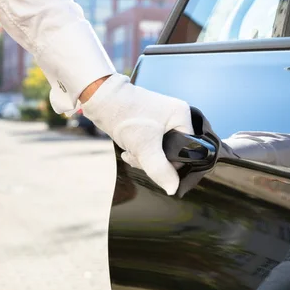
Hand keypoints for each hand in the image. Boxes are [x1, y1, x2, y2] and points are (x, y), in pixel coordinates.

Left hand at [81, 74, 193, 194]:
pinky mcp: (150, 124)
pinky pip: (151, 146)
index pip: (188, 149)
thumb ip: (161, 169)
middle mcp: (175, 117)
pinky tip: (128, 151)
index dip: (172, 162)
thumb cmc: (126, 115)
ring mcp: (162, 120)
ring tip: (131, 154)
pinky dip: (140, 152)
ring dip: (144, 158)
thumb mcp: (145, 145)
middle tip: (139, 158)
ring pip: (160, 151)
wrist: (101, 100)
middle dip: (154, 161)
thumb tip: (173, 189)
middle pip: (173, 152)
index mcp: (182, 116)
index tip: (155, 164)